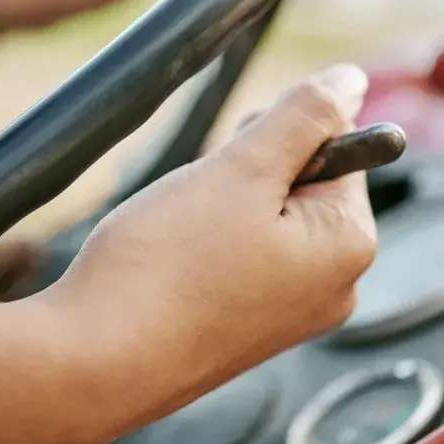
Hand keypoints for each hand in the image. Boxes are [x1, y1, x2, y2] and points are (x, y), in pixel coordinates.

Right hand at [0, 65, 375, 443]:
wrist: (93, 363)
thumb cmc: (167, 266)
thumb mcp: (241, 170)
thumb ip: (302, 117)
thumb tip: (350, 80)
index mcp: (349, 246)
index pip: (339, 151)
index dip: (277, 138)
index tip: (231, 165)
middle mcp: (332, 288)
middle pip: (300, 184)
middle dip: (244, 174)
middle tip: (197, 202)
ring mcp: (288, 316)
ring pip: (261, 217)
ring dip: (217, 204)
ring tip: (177, 235)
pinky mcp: (244, 331)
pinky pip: (235, 258)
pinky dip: (202, 244)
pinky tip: (169, 263)